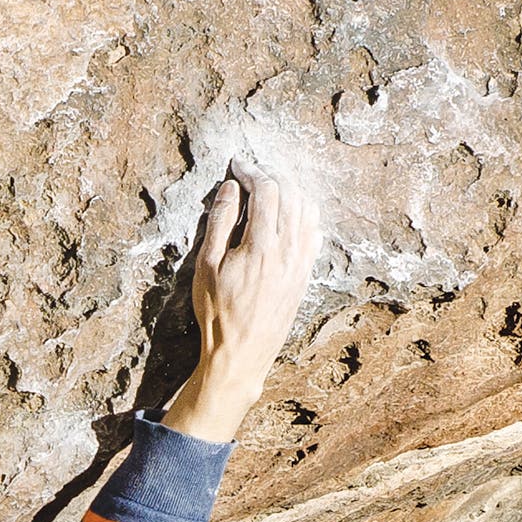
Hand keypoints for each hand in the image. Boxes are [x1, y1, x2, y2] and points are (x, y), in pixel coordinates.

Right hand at [165, 161, 319, 440]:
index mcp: (261, 245)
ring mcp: (301, 262)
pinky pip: (315, 232)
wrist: (241, 355)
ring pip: (307, 210)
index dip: (251, 171)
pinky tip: (291, 215)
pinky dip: (305, 214)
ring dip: (290, 192)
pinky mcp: (306, 274)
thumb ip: (219, 223)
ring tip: (271, 191)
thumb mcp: (206, 268)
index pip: (266, 190)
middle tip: (252, 175)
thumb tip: (231, 189)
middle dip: (271, 177)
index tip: (237, 165)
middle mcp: (288, 249)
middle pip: (290, 194)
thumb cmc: (217, 314)